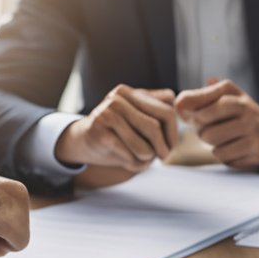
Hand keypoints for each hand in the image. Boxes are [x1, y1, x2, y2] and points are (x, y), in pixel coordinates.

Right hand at [56, 85, 177, 173]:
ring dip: (147, 159)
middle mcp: (117, 99)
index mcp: (129, 92)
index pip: (166, 111)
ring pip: (144, 147)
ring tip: (143, 160)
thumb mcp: (137, 116)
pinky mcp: (99, 134)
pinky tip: (129, 163)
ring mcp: (106, 114)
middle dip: (163, 148)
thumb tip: (176, 102)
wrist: (82, 141)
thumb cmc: (117, 131)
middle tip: (163, 158)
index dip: (174, 133)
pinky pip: (129, 156)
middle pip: (155, 128)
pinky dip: (134, 165)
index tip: (172, 146)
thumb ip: (157, 108)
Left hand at [175, 78, 258, 168]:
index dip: (194, 118)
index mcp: (235, 98)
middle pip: (206, 132)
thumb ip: (199, 97)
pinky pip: (226, 159)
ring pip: (215, 148)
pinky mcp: (255, 153)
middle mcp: (246, 114)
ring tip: (223, 139)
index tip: (196, 117)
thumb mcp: (225, 96)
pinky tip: (234, 149)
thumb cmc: (241, 112)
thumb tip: (178, 105)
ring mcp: (252, 135)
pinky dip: (225, 156)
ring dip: (214, 146)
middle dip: (203, 133)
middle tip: (212, 129)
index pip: (203, 111)